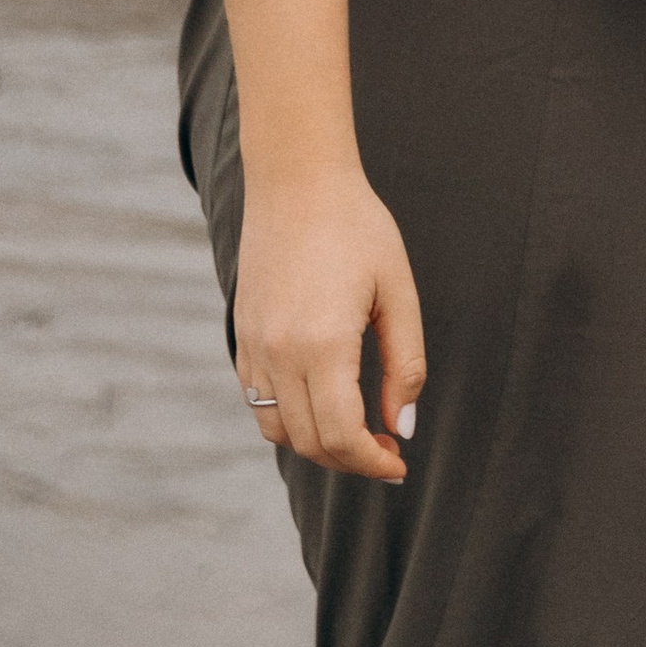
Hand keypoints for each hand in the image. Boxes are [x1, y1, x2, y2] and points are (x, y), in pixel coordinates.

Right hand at [233, 167, 425, 479]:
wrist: (297, 181)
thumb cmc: (358, 228)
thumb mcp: (396, 291)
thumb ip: (404, 363)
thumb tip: (402, 426)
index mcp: (323, 344)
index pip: (341, 435)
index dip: (371, 462)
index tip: (398, 465)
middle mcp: (280, 355)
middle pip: (310, 443)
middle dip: (351, 459)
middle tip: (387, 449)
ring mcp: (254, 349)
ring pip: (279, 431)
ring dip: (318, 444)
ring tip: (357, 429)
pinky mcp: (241, 338)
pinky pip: (259, 403)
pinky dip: (289, 419)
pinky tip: (323, 400)